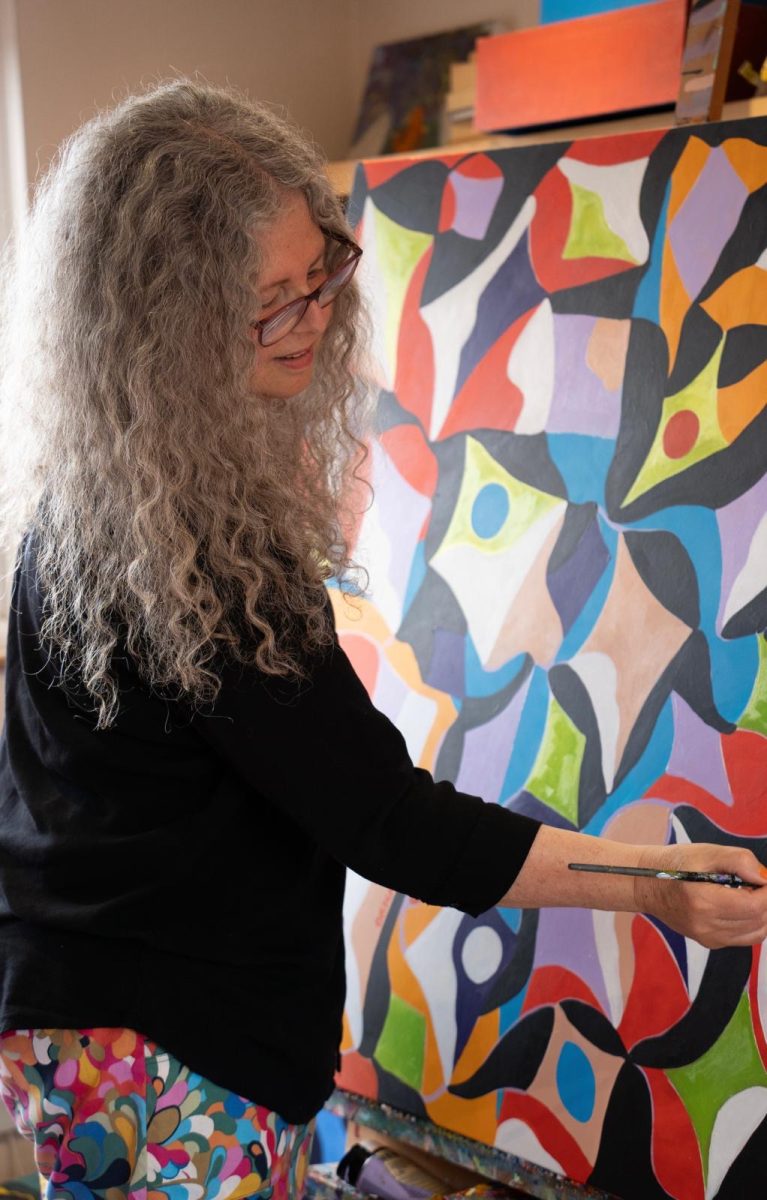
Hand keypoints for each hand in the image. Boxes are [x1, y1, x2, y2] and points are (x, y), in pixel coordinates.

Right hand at [633, 842, 766, 948]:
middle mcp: (707, 926)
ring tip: (749, 893)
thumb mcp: (705, 852)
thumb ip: (739, 860)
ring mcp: (708, 938)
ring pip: (756, 933)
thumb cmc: (675, 864)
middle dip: (766, 901)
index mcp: (704, 901)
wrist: (646, 885)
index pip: (754, 906)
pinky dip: (753, 923)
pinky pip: (744, 937)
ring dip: (762, 913)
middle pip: (759, 921)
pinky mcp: (709, 942)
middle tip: (756, 882)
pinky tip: (742, 905)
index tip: (763, 877)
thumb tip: (763, 877)